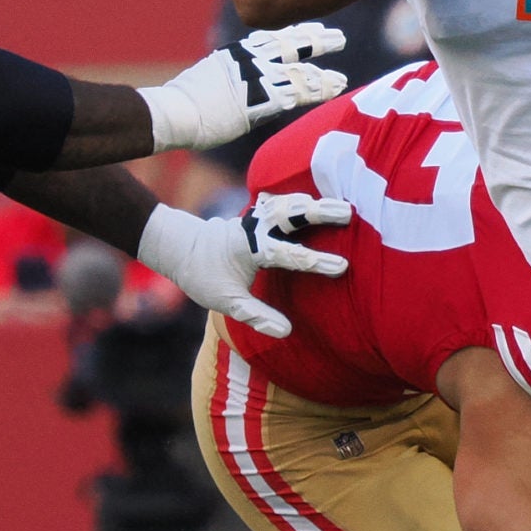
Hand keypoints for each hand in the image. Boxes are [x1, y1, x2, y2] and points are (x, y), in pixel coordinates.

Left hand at [135, 197, 351, 339]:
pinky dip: (301, 200)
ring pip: (287, 204)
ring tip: (343, 205)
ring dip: (314, 203)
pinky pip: (282, 202)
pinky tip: (320, 199)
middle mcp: (252, 228)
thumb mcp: (224, 302)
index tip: (342, 266)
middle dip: (318, 213)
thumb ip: (256, 316)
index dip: (315, 261)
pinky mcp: (256, 213)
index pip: (287, 255)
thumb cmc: (204, 276)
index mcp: (247, 250)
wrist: (181, 247)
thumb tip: (286, 331)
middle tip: (349, 212)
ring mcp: (254, 217)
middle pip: (289, 215)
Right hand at [140, 23, 349, 151]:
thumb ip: (228, 76)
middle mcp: (249, 60)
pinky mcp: (260, 99)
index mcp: (237, 53)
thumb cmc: (185, 102)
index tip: (313, 30)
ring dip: (323, 74)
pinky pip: (296, 94)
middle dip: (316, 39)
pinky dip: (317, 91)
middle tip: (337, 36)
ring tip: (341, 78)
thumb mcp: (209, 78)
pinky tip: (333, 91)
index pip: (272, 37)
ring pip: (299, 71)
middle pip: (291, 44)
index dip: (295, 33)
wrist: (174, 112)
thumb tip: (233, 85)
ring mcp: (256, 78)